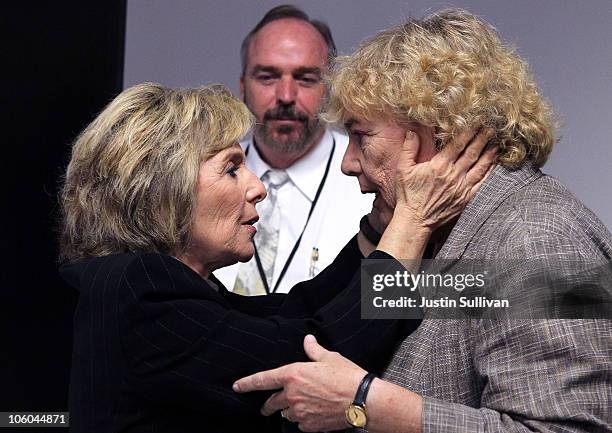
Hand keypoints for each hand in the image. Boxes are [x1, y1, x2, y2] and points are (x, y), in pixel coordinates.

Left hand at [233, 335, 365, 431]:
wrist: (362, 400)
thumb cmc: (347, 377)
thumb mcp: (329, 358)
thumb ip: (313, 350)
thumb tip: (308, 341)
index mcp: (293, 375)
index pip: (262, 380)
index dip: (247, 383)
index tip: (238, 386)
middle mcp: (292, 395)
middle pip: (272, 403)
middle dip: (267, 405)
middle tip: (266, 407)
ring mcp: (300, 412)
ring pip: (287, 413)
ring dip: (290, 410)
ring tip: (303, 406)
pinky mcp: (310, 426)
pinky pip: (301, 424)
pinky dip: (304, 419)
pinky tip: (314, 413)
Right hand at [394, 128, 495, 230]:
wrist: (415, 220)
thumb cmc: (408, 195)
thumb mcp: (403, 169)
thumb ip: (408, 149)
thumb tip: (411, 132)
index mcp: (439, 165)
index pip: (457, 144)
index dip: (468, 132)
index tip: (476, 123)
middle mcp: (453, 175)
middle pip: (472, 152)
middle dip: (482, 138)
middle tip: (491, 128)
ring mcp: (461, 187)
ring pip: (480, 166)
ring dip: (489, 153)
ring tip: (496, 143)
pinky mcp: (466, 198)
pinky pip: (481, 182)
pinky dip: (489, 172)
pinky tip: (494, 164)